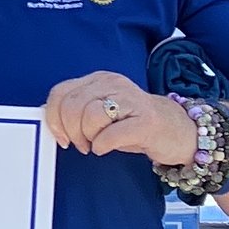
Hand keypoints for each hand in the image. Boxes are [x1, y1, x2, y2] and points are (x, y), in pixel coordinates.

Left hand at [43, 72, 194, 166]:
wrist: (177, 130)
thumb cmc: (133, 124)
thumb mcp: (102, 112)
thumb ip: (78, 111)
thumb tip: (52, 123)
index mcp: (99, 80)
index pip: (61, 92)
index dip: (54, 118)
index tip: (61, 136)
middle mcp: (114, 84)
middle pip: (73, 105)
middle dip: (71, 131)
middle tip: (81, 144)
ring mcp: (131, 100)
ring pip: (91, 116)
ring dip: (88, 137)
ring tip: (96, 144)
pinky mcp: (146, 120)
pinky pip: (112, 134)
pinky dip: (103, 145)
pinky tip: (107, 148)